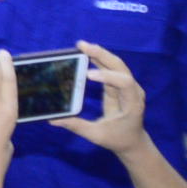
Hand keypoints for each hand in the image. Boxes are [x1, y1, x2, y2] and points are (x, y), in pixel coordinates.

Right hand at [51, 39, 150, 157]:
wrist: (133, 142)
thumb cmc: (117, 140)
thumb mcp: (96, 135)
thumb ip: (76, 126)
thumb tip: (53, 120)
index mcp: (132, 104)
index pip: (124, 83)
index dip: (108, 76)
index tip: (87, 74)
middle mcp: (133, 91)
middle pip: (121, 68)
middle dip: (102, 55)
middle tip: (82, 47)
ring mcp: (128, 87)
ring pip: (116, 65)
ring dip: (100, 54)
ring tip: (82, 46)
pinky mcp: (119, 85)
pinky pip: (111, 69)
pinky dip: (100, 60)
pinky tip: (87, 53)